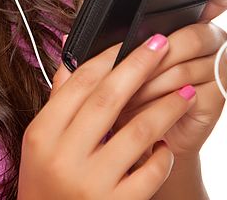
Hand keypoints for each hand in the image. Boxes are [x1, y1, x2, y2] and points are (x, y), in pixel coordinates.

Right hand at [18, 32, 196, 198]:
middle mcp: (64, 157)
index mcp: (42, 134)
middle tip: (164, 45)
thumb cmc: (47, 186)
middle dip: (140, 66)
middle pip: (108, 98)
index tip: (132, 40)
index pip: (79, 83)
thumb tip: (70, 58)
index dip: (108, 57)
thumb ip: (59, 103)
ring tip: (185, 91)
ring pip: (138, 131)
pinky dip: (163, 154)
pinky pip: (150, 172)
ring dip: (166, 106)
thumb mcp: (41, 144)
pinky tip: (167, 145)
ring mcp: (91, 183)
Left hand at [112, 0, 226, 160]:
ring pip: (181, 65)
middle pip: (190, 34)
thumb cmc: (130, 97)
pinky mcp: (217, 96)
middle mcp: (209, 40)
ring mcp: (217, 68)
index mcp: (187, 22)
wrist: (145, 142)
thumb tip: (69, 36)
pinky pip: (187, 90)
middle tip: (126, 66)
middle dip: (153, 54)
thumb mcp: (111, 68)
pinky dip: (159, 99)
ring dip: (148, 81)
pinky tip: (142, 108)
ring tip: (122, 96)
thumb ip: (96, 49)